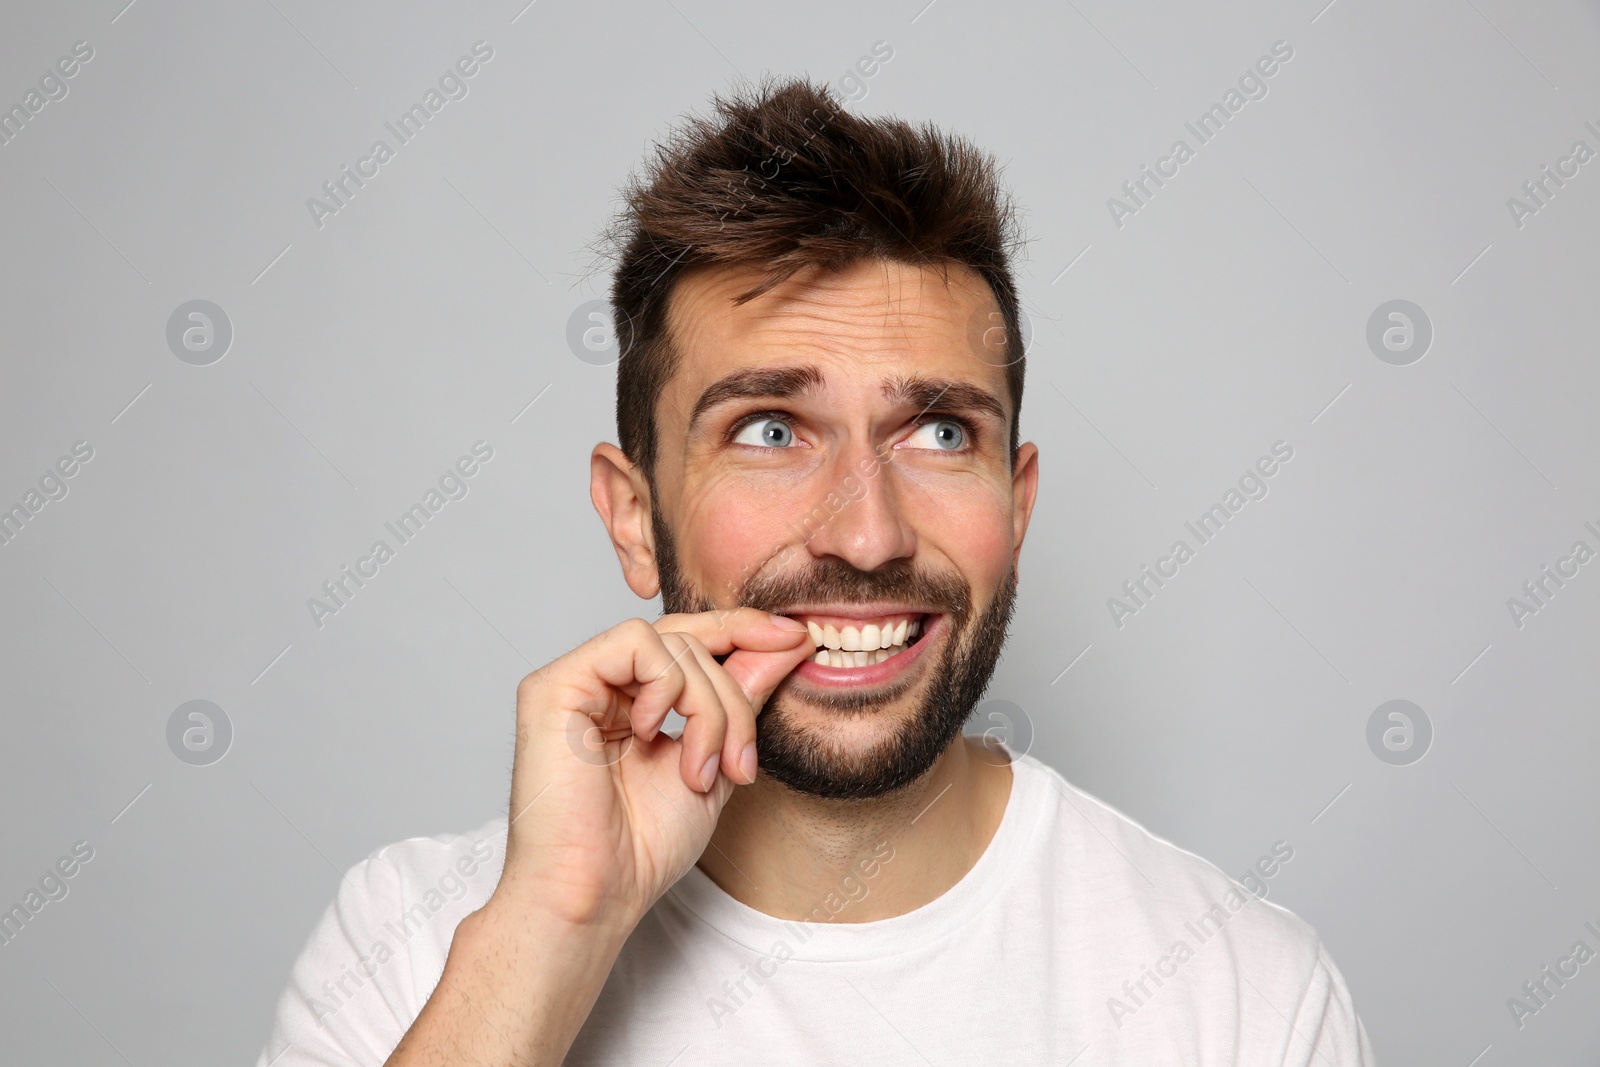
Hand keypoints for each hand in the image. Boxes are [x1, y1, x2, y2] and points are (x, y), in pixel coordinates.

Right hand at [488, 608, 814, 931]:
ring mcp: (575, 682)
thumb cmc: (643, 848)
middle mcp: (600, 686)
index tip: (796, 641)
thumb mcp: (717, 761)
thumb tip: (787, 642)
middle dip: (732, 699)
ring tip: (699, 771)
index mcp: (631, 701)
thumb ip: (743, 699)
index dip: (743, 631)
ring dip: (707, 707)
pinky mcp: (553, 686)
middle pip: (688, 641)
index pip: (690, 642)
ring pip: (669, 642)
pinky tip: (651, 734)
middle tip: (741, 762)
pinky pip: (633, 643)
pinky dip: (666, 687)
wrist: (597, 896)